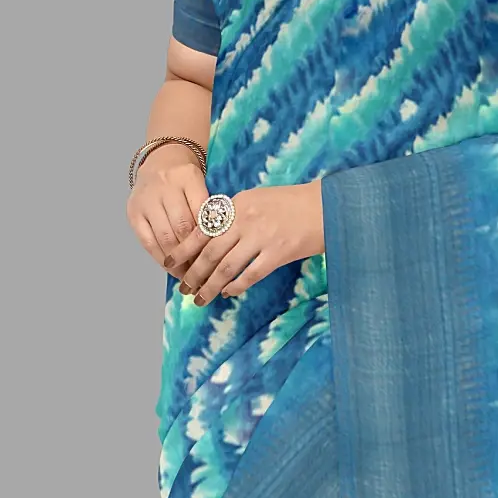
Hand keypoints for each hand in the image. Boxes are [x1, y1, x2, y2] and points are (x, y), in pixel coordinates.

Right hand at [126, 143, 207, 270]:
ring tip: (189, 275)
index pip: (202, 214)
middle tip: (205, 272)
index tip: (217, 260)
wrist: (161, 160)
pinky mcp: (133, 212)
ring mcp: (147, 199)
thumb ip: (209, 211)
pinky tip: (171, 268)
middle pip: (182, 227)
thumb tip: (216, 250)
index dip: (209, 240)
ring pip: (165, 237)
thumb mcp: (203, 187)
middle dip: (194, 254)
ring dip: (178, 260)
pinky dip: (160, 258)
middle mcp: (165, 185)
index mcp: (188, 177)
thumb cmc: (188, 181)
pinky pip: (147, 241)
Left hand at [162, 178, 325, 304]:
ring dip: (210, 286)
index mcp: (237, 204)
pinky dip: (236, 286)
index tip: (170, 262)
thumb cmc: (293, 204)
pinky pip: (250, 275)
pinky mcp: (278, 253)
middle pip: (210, 252)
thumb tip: (211, 236)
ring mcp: (261, 237)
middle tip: (184, 288)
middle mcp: (245, 220)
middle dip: (193, 273)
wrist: (327, 206)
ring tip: (200, 299)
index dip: (184, 249)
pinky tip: (228, 293)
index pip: (202, 229)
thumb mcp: (257, 199)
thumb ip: (235, 215)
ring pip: (226, 267)